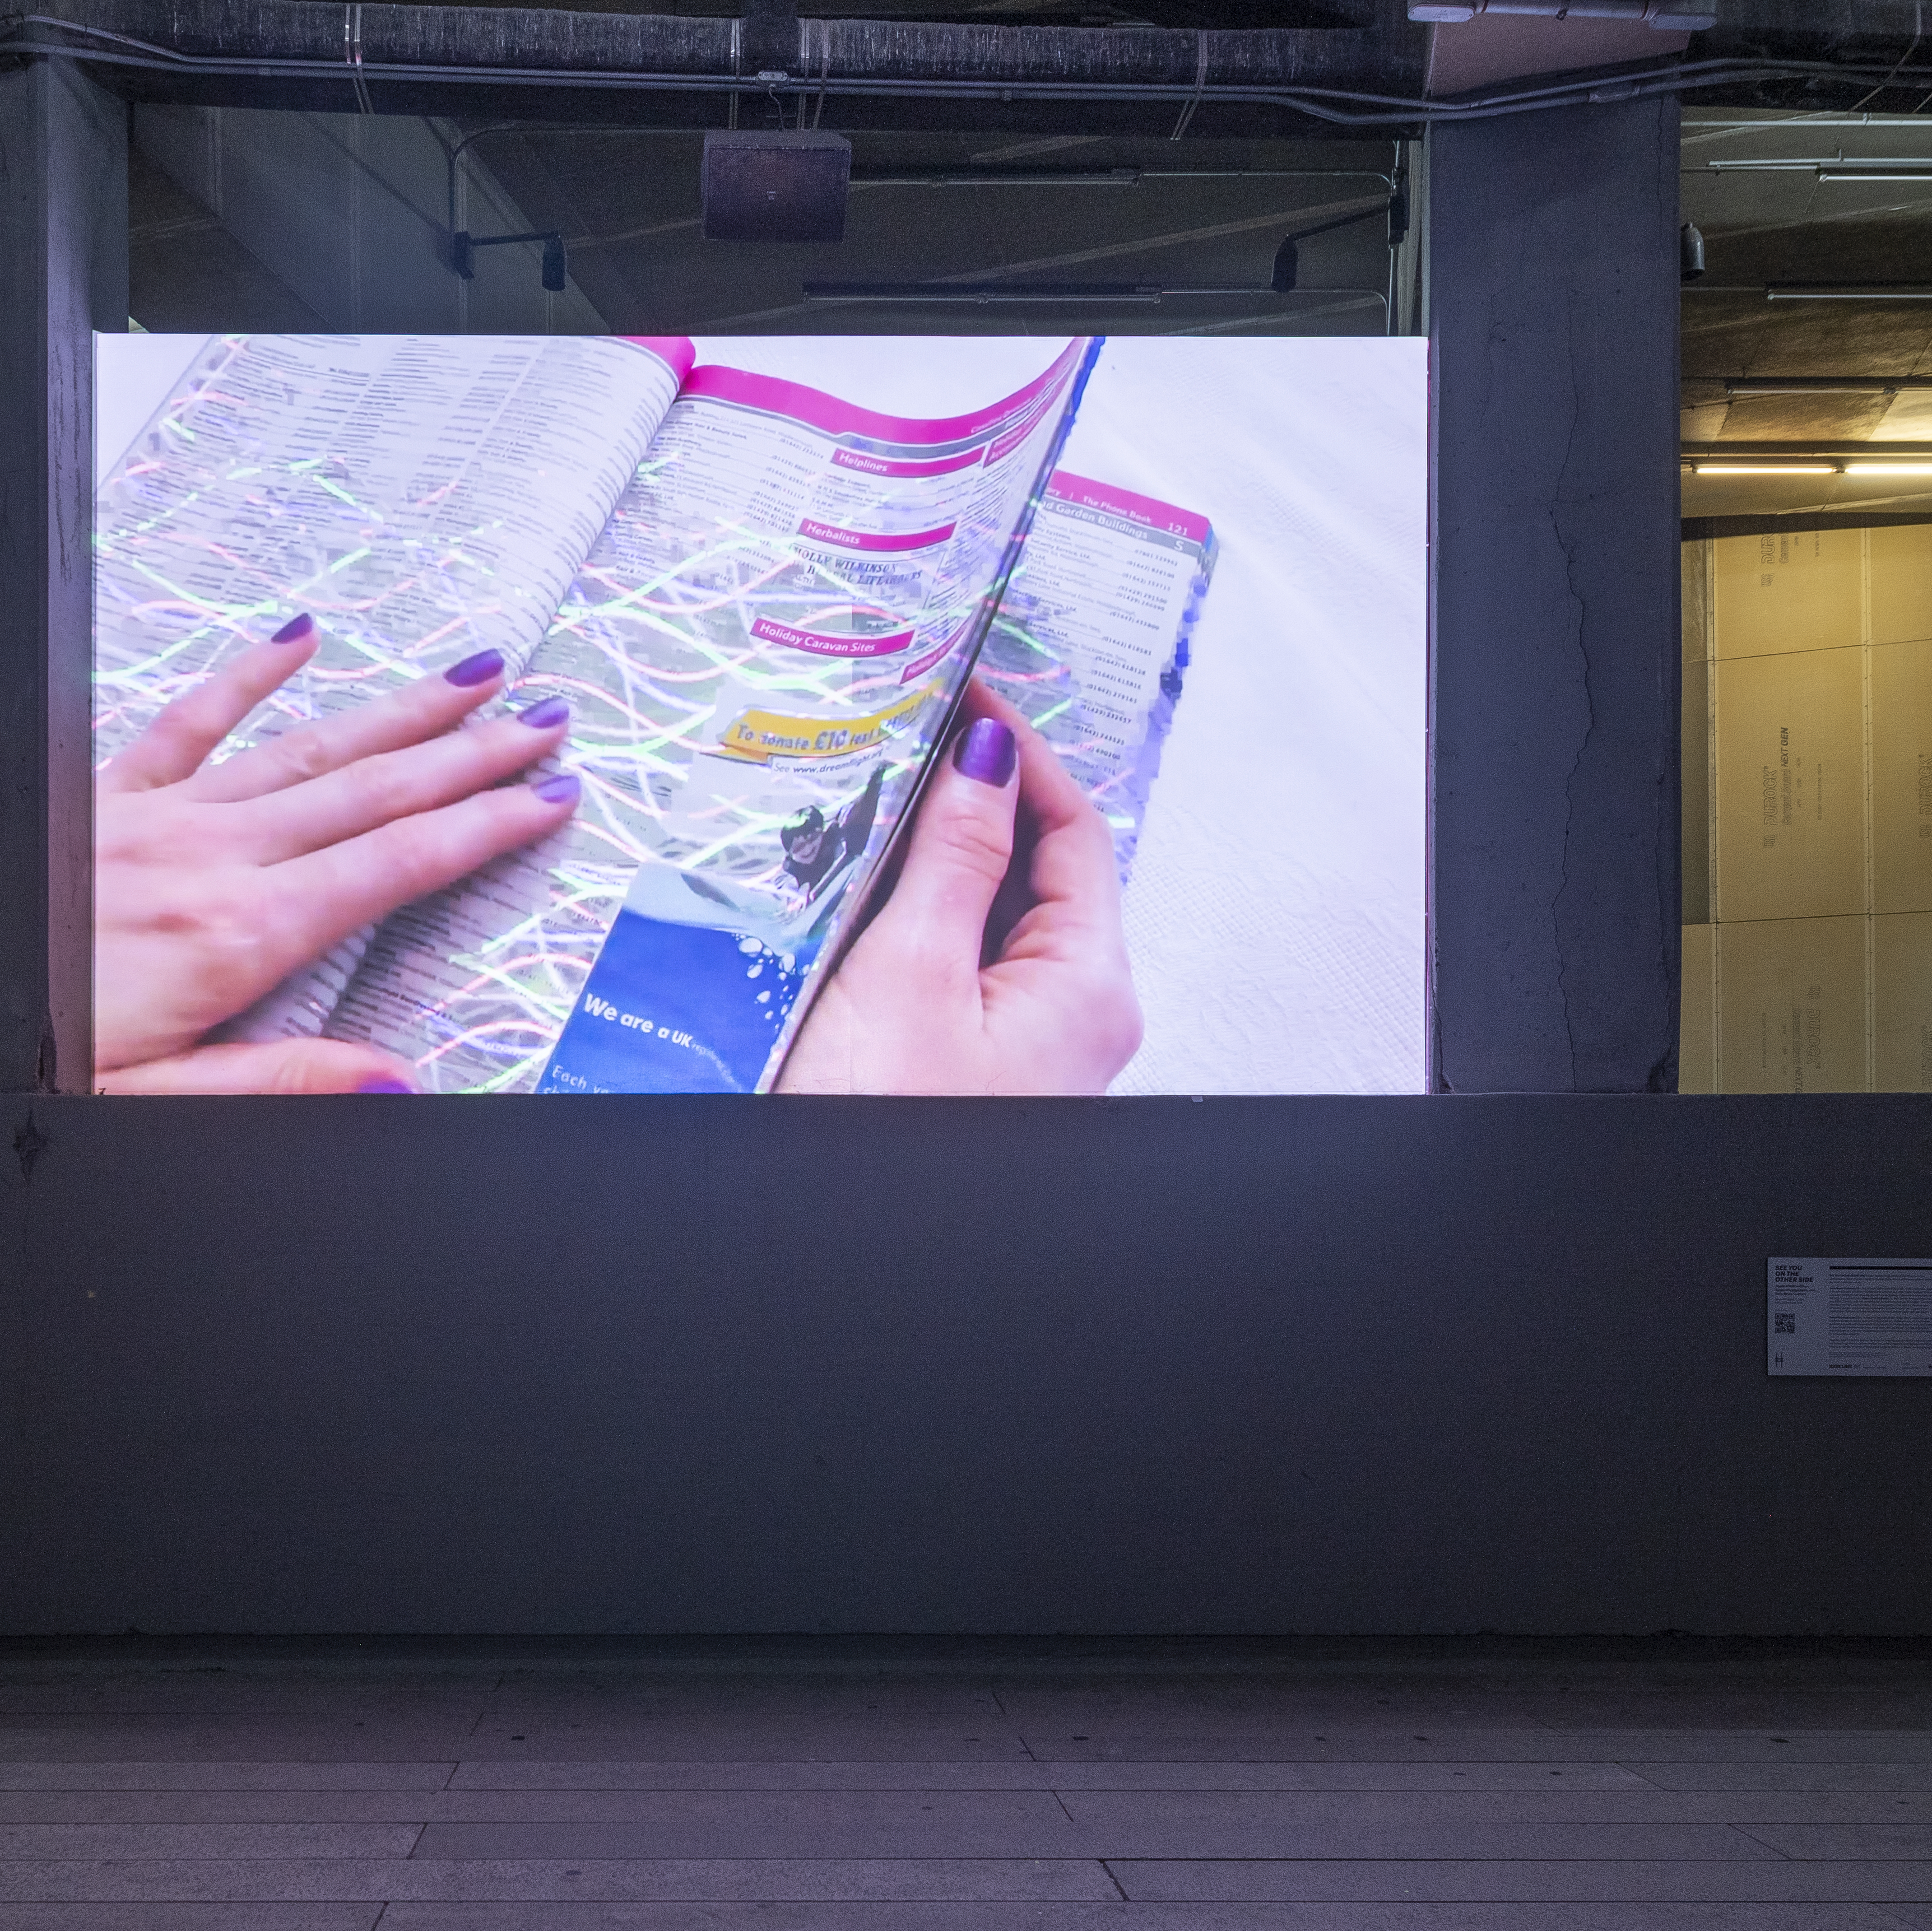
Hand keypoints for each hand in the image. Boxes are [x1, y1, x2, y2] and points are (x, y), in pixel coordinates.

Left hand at [94, 616, 577, 1092]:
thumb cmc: (32, 1063)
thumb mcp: (159, 1105)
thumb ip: (283, 1087)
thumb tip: (399, 1077)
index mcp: (239, 939)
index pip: (393, 868)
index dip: (482, 831)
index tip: (550, 799)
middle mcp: (210, 860)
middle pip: (370, 794)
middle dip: (469, 755)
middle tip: (548, 719)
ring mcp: (156, 818)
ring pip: (305, 749)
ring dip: (397, 712)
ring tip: (474, 675)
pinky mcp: (101, 797)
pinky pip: (188, 722)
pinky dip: (247, 674)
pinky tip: (298, 634)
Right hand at [775, 690, 1139, 1096]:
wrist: (844, 1234)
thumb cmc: (879, 1128)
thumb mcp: (911, 971)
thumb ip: (954, 858)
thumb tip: (984, 759)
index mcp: (1087, 985)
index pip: (1073, 832)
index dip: (1019, 756)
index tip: (962, 696)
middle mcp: (1070, 1012)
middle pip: (1038, 869)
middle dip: (973, 799)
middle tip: (904, 736)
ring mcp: (1023, 1038)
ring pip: (992, 915)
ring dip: (938, 858)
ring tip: (872, 797)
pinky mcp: (970, 1060)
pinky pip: (957, 961)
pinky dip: (919, 914)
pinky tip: (864, 885)